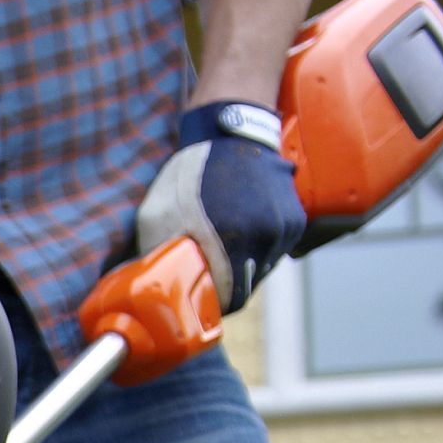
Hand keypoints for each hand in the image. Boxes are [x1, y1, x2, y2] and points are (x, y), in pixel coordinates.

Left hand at [135, 101, 302, 313]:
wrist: (235, 135)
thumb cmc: (192, 174)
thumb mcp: (160, 214)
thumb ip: (161, 253)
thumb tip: (146, 288)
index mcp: (231, 237)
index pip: (228, 299)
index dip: (212, 308)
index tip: (198, 308)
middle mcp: (264, 236)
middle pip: (247, 289)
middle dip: (226, 292)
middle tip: (205, 285)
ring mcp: (284, 229)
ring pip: (262, 272)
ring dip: (242, 271)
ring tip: (221, 254)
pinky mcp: (296, 221)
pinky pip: (275, 254)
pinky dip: (258, 253)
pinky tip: (240, 237)